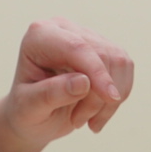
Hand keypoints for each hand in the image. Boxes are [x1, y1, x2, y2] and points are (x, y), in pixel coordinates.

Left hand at [0, 18, 133, 151]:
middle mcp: (64, 29)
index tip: (110, 98)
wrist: (34, 118)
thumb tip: (83, 82)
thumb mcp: (29, 109)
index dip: (97, 71)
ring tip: (85, 120)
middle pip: (101, 55)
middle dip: (98, 96)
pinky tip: (98, 114)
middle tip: (78, 122)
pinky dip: (117, 97)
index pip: (76, 46)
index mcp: (39, 35)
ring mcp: (86, 36)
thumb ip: (51, 94)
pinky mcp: (104, 49)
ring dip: (109, 100)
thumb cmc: (25, 112)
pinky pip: (125, 70)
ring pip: (118, 62)